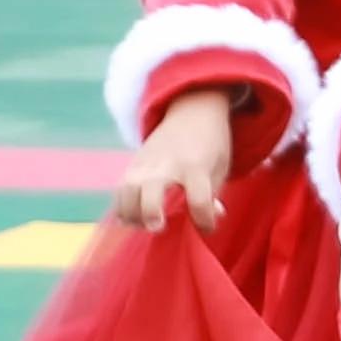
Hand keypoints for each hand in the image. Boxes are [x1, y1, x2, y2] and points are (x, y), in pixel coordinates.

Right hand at [107, 90, 238, 234]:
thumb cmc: (211, 145)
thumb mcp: (221, 167)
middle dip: (150, 212)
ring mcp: (145, 165)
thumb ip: (211, 197)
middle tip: (157, 227)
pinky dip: (122, 207)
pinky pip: (119, 191)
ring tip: (144, 225)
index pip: (199, 199)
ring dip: (132, 214)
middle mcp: (167, 165)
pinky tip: (132, 218)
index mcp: (196, 167)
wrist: (192, 112)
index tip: (207, 227)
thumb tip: (205, 225)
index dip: (204, 220)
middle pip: (150, 191)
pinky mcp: (132, 166)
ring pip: (127, 192)